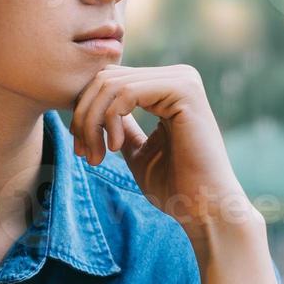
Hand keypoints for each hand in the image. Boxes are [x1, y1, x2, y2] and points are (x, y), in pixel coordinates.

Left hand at [68, 63, 259, 240]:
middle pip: (106, 78)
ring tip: (95, 156)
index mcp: (167, 87)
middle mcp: (178, 76)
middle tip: (83, 153)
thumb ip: (122, 125)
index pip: (109, 81)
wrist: (203, 207)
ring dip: (92, 123)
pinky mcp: (184, 91)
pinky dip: (109, 121)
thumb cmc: (173, 185)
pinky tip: (115, 148)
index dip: (84, 112)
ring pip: (111, 85)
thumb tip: (101, 107)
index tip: (80, 149)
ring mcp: (182, 80)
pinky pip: (126, 94)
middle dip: (84, 117)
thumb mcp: (137, 149)